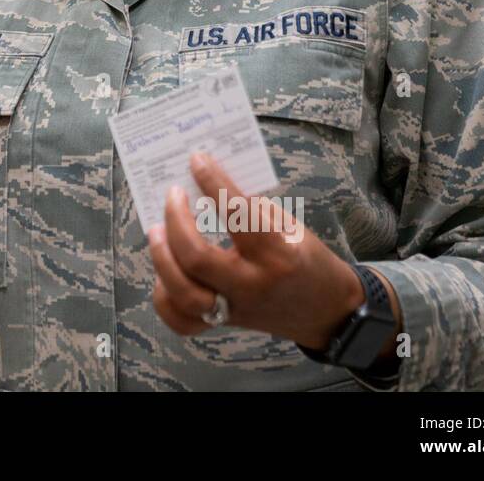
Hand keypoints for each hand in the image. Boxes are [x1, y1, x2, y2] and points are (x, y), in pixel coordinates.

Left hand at [147, 153, 382, 350]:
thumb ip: (252, 210)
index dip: (214, 183)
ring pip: (183, 293)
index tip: (197, 159)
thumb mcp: (291, 227)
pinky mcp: (225, 323)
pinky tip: (164, 272)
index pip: (238, 215)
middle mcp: (253, 285)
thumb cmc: (308, 260)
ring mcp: (236, 309)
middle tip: (172, 195)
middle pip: (197, 257)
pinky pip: (183, 320)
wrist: (328, 312)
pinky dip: (165, 296)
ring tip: (155, 230)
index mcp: (278, 255)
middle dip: (176, 221)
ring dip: (161, 258)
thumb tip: (209, 184)